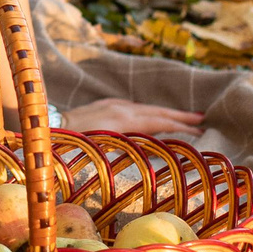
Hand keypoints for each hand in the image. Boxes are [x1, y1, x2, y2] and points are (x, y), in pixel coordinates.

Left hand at [59, 98, 205, 136]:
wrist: (49, 124)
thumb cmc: (75, 143)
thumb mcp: (103, 147)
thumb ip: (129, 146)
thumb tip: (152, 147)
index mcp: (124, 120)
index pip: (160, 122)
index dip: (181, 127)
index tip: (200, 130)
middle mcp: (122, 108)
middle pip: (158, 111)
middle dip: (181, 115)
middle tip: (203, 118)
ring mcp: (114, 104)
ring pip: (148, 108)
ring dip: (167, 112)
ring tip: (186, 117)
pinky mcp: (106, 104)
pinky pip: (136, 107)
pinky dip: (151, 112)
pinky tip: (155, 117)